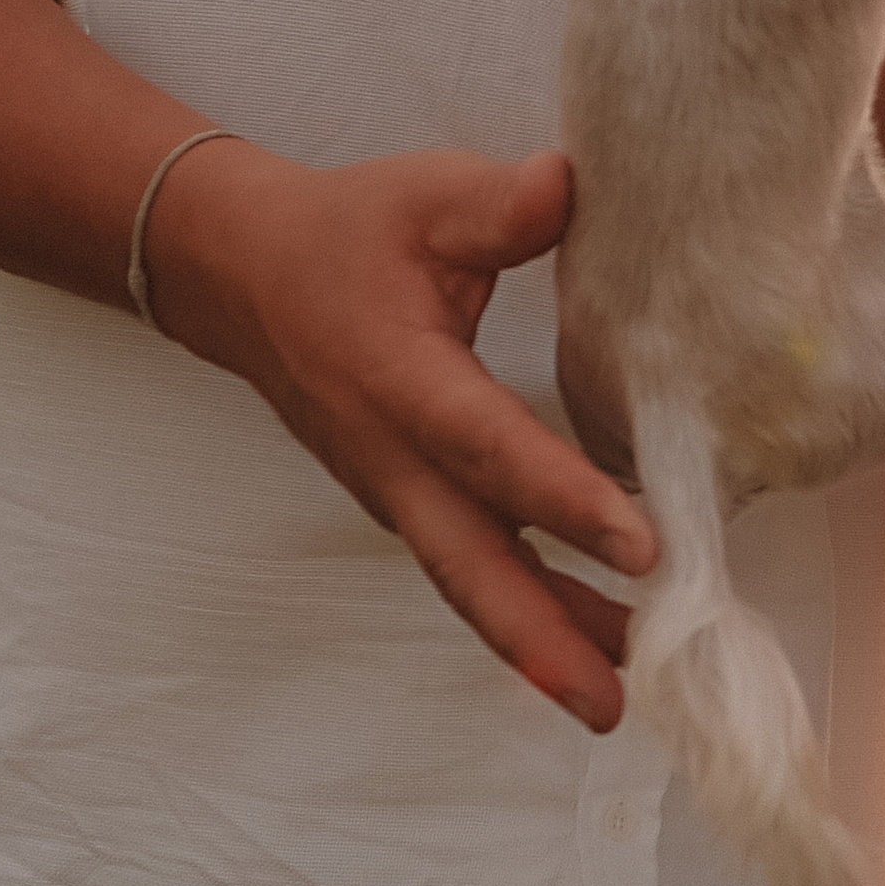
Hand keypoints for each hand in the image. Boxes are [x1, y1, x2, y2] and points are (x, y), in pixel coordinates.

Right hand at [147, 136, 657, 731]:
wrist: (241, 276)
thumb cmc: (345, 232)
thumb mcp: (423, 196)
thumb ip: (501, 203)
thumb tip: (566, 183)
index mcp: (403, 380)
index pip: (491, 449)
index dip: (564, 499)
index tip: (643, 548)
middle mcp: (394, 457)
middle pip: (472, 565)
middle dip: (544, 638)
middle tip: (618, 702)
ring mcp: (394, 491)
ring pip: (469, 582)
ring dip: (539, 645)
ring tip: (621, 700)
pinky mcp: (405, 502)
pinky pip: (466, 570)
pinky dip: (519, 617)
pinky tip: (586, 645)